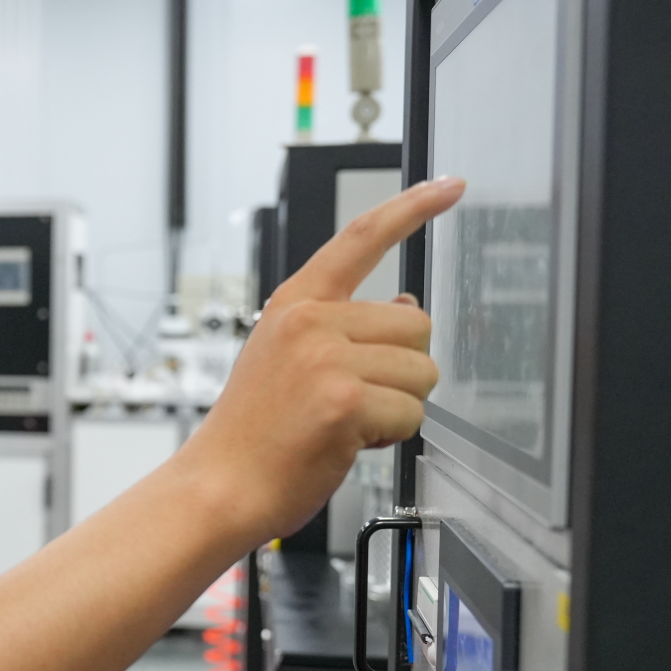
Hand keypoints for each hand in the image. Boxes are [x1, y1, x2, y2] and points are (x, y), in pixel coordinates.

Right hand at [178, 176, 463, 544]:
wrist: (220, 485)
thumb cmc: (253, 434)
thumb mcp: (286, 360)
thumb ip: (342, 328)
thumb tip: (407, 306)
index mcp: (294, 305)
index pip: (361, 238)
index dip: (412, 208)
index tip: (450, 186)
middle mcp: (310, 322)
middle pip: (416, 323)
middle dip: (403, 368)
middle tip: (357, 398)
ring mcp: (326, 358)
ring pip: (421, 372)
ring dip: (398, 406)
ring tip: (346, 422)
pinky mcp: (344, 400)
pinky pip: (411, 415)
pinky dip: (390, 438)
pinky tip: (348, 442)